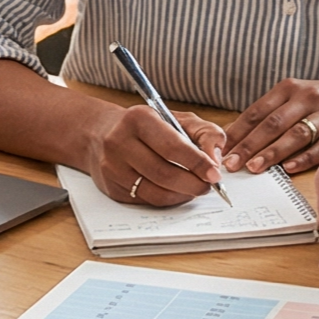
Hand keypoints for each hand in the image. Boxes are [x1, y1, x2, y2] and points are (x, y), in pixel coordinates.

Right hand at [89, 103, 226, 205]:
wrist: (102, 133)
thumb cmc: (147, 126)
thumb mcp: (178, 118)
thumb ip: (204, 133)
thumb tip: (215, 159)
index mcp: (138, 119)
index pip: (172, 147)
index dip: (197, 163)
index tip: (215, 174)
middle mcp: (119, 142)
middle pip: (164, 173)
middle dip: (193, 184)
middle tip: (208, 185)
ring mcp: (112, 167)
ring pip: (155, 192)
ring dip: (182, 195)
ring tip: (195, 188)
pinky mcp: (111, 187)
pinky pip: (146, 200)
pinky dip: (168, 199)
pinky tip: (176, 191)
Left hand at [220, 78, 318, 174]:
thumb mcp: (298, 97)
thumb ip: (271, 114)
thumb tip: (235, 137)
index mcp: (291, 89)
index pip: (257, 111)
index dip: (238, 131)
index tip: (220, 149)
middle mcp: (308, 98)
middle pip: (273, 123)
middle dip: (249, 145)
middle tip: (231, 163)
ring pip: (296, 135)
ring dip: (272, 153)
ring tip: (254, 168)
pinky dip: (304, 159)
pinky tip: (288, 169)